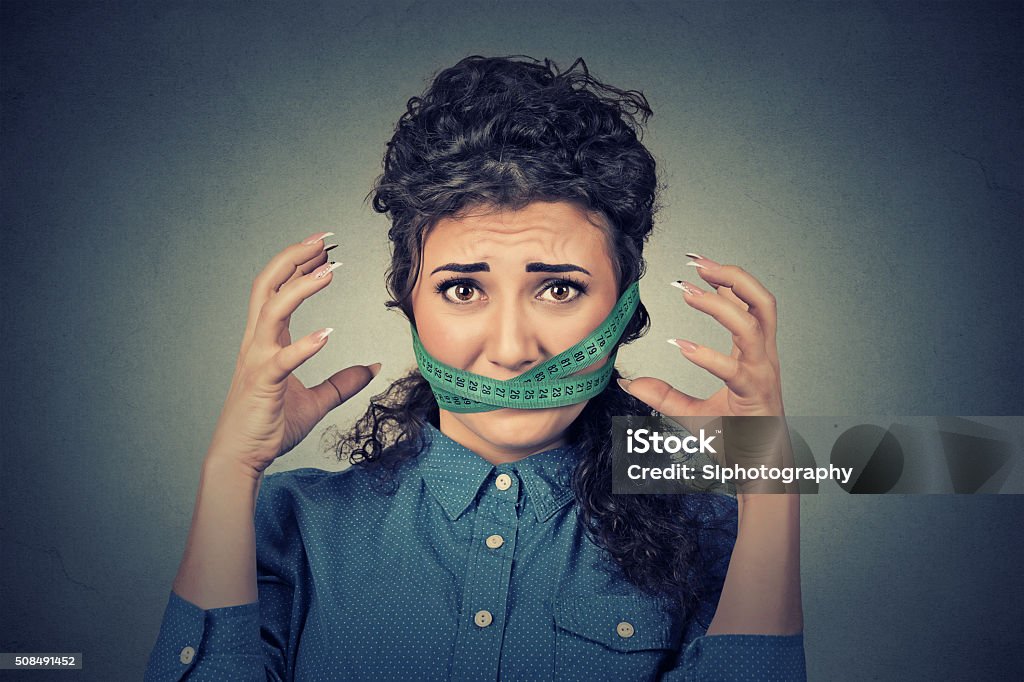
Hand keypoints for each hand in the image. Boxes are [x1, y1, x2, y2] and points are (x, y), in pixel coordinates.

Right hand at [206, 232, 380, 476]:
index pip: (280, 290)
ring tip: (329, 270)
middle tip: (323, 239)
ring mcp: (257, 361)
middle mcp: (257, 343)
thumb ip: (342, 383)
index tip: (325, 247)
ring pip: (272, 310)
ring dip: (300, 288)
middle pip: (267, 285)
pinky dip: (304, 345)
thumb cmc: (270, 426)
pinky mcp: (263, 384)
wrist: (241, 457)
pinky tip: (328, 335)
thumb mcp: (316, 402)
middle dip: (293, 258)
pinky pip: (282, 359)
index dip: (300, 265)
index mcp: (267, 341)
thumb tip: (371, 368)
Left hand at [621, 254, 790, 489]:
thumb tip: (630, 382)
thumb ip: (664, 396)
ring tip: (689, 291)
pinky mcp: (756, 396)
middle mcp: (762, 359)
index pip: (746, 305)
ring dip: (722, 304)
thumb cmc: (734, 442)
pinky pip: (735, 369)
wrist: (759, 476)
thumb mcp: (691, 415)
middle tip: (698, 263)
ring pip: (754, 325)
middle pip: (763, 302)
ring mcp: (762, 375)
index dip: (726, 279)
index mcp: (752, 356)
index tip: (695, 263)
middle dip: (733, 276)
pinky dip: (708, 355)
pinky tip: (681, 345)